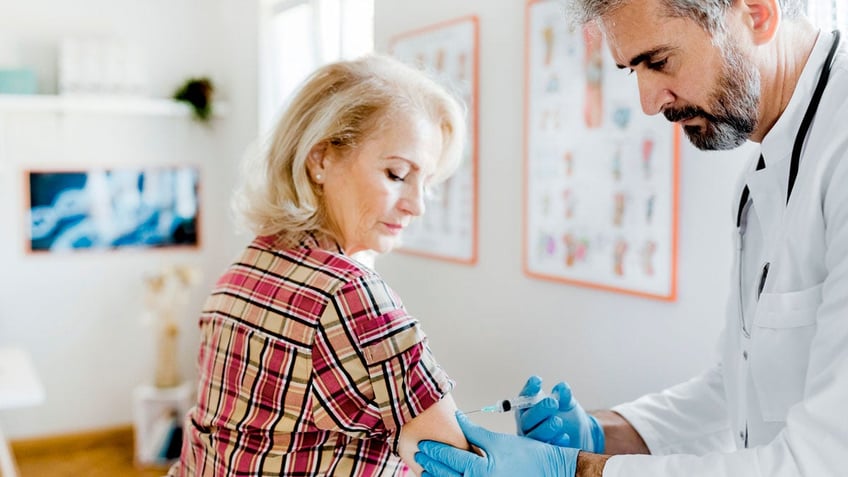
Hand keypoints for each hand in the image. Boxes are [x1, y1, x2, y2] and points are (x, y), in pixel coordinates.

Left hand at [415, 411, 577, 476]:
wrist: (551, 471)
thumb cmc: (528, 455)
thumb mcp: (498, 441)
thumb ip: (474, 432)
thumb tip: (457, 419)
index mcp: (482, 470)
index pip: (450, 459)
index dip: (435, 450)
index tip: (423, 445)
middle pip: (447, 476)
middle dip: (431, 465)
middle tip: (418, 455)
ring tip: (426, 469)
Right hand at [516, 376, 604, 452]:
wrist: (579, 434)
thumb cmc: (566, 415)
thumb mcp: (567, 403)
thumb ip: (564, 395)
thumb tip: (562, 388)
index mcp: (528, 408)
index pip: (524, 398)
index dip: (529, 390)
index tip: (537, 381)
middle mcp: (527, 424)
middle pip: (526, 419)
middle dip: (539, 410)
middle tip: (553, 403)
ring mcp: (535, 439)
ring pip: (534, 436)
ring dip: (545, 428)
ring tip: (558, 421)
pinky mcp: (544, 453)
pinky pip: (547, 450)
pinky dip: (555, 442)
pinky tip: (564, 436)